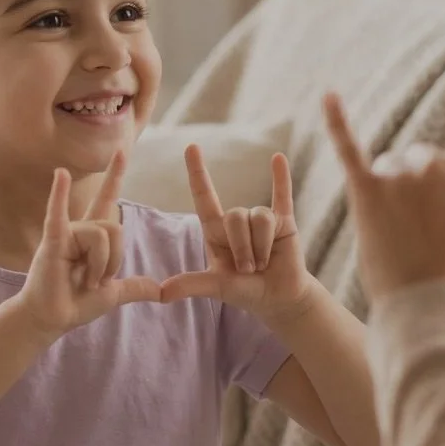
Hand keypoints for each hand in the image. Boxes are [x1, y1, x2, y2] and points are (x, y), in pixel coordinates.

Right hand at [15, 152, 161, 336]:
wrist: (51, 319)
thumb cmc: (74, 302)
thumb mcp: (112, 294)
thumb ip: (134, 287)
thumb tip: (158, 291)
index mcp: (94, 236)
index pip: (108, 199)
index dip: (115, 176)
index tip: (122, 151)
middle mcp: (81, 228)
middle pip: (115, 228)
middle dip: (113, 260)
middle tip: (96, 281)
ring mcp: (66, 232)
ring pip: (101, 235)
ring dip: (98, 266)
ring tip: (83, 280)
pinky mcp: (53, 241)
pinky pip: (58, 214)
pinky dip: (58, 194)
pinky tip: (59, 173)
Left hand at [161, 147, 317, 324]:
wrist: (278, 298)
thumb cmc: (244, 291)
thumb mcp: (216, 287)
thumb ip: (191, 284)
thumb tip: (160, 293)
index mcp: (215, 231)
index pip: (204, 196)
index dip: (198, 172)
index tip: (191, 147)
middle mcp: (236, 221)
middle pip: (236, 216)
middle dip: (244, 248)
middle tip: (249, 270)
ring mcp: (261, 219)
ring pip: (260, 218)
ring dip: (262, 247)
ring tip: (264, 263)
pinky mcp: (284, 222)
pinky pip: (282, 195)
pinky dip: (281, 178)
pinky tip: (278, 158)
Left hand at [323, 25, 444, 299]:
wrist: (432, 314)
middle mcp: (438, 166)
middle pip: (420, 155)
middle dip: (418, 188)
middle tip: (423, 236)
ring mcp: (402, 178)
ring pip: (390, 167)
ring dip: (391, 193)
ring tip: (400, 237)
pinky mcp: (368, 194)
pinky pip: (350, 151)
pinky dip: (338, 123)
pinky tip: (328, 96)